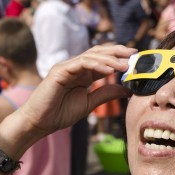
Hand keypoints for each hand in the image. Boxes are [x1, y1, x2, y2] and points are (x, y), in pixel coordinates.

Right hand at [17, 45, 135, 137]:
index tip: (135, 60)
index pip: (103, 61)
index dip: (119, 59)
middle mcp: (75, 67)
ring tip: (125, 65)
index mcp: (83, 74)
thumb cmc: (59, 114)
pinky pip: (81, 63)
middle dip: (118, 52)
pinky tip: (109, 70)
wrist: (39, 122)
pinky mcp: (59, 70)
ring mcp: (67, 67)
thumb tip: (126, 89)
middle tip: (134, 54)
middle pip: (99, 53)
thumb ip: (106, 94)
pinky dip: (96, 65)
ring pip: (91, 56)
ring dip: (110, 59)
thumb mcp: (89, 103)